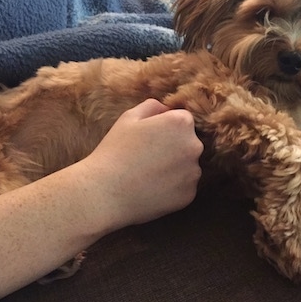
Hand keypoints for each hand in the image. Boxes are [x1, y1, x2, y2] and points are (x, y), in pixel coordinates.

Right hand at [81, 99, 203, 226]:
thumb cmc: (115, 151)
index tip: (148, 138)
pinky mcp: (189, 194)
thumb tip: (166, 109)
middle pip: (188, 143)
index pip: (183, 120)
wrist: (107, 192)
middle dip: (173, 147)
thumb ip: (152, 106)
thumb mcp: (129, 118)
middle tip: (147, 157)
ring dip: (174, 168)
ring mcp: (193, 172)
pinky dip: (172, 188)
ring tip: (147, 174)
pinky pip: (184, 187)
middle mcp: (194, 146)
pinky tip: (151, 188)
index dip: (164, 128)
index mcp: (181, 123)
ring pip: (187, 166)